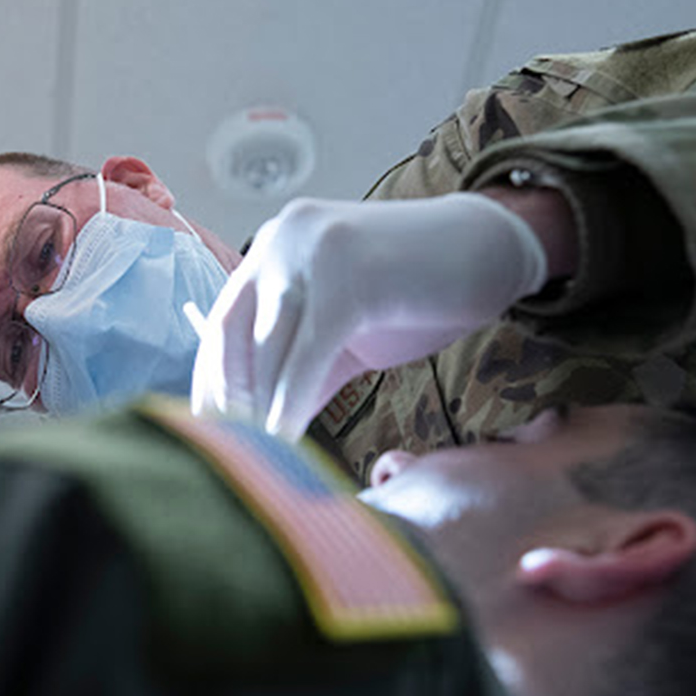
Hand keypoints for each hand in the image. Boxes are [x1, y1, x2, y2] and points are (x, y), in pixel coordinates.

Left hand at [191, 192, 547, 440]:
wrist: (489, 249)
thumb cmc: (417, 293)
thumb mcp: (345, 334)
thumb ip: (300, 371)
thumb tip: (257, 430)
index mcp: (276, 245)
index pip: (222, 320)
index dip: (210, 381)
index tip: (207, 432)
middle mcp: (283, 239)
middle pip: (230, 330)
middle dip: (226, 397)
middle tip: (228, 450)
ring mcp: (313, 251)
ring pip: (268, 344)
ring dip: (257, 407)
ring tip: (260, 456)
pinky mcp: (349, 276)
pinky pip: (308, 351)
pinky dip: (292, 400)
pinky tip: (288, 436)